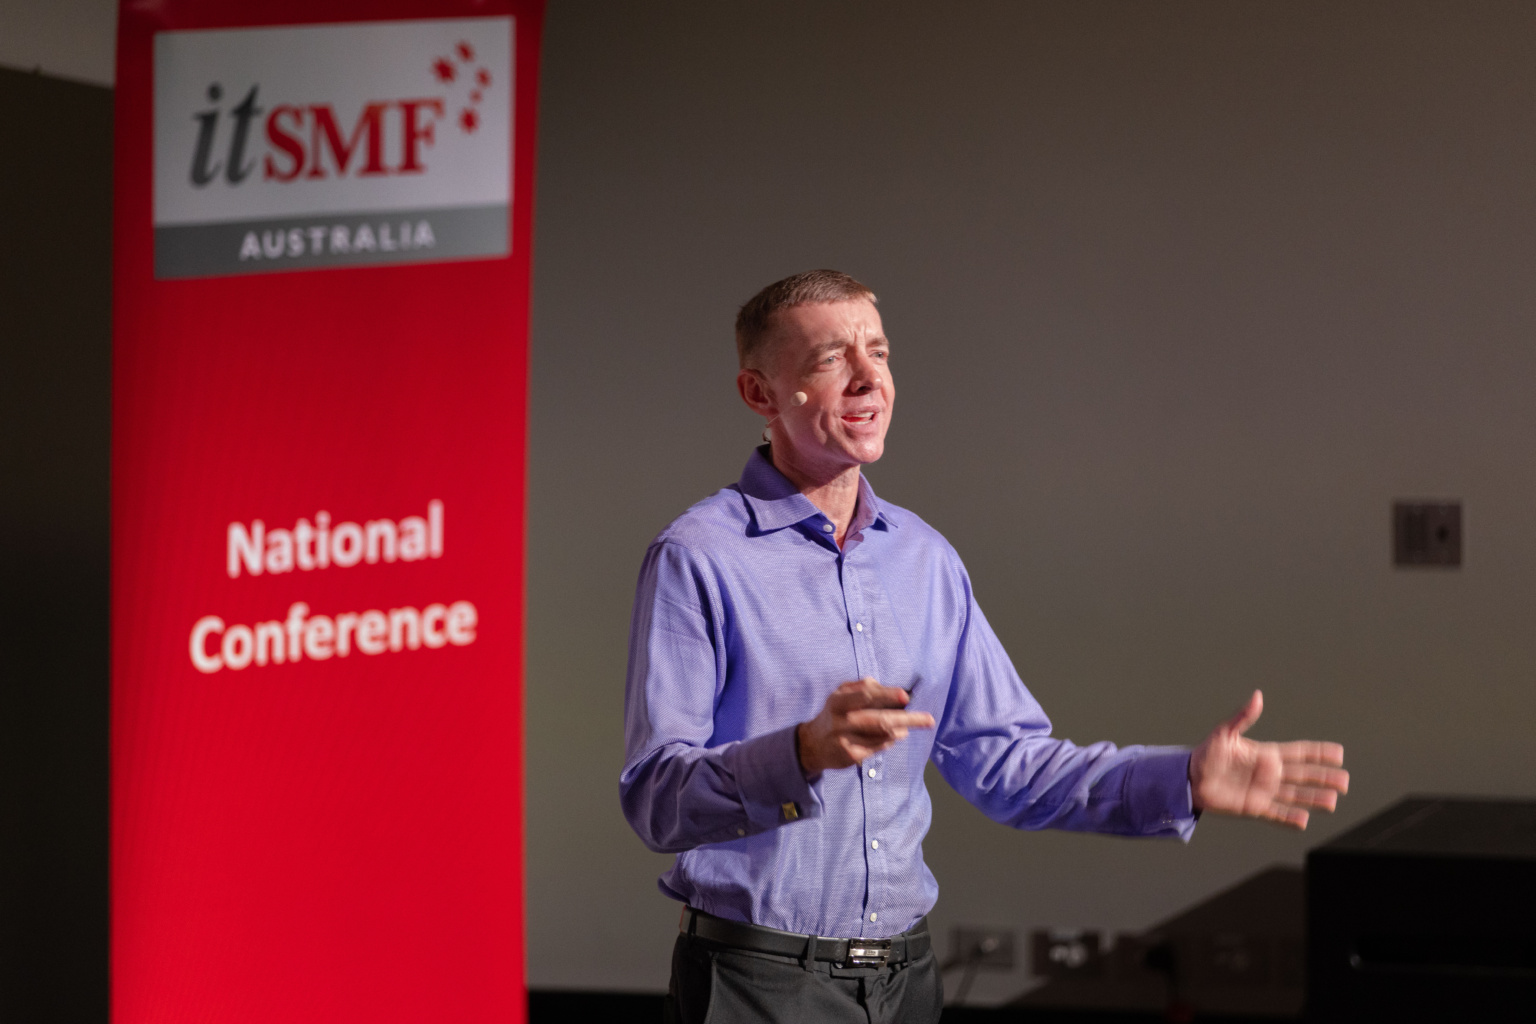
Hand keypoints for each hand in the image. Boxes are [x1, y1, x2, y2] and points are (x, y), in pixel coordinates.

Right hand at [797, 677, 935, 776]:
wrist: (811, 744)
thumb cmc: (834, 713)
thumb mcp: (842, 694)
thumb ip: (863, 687)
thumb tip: (891, 691)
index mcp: (839, 701)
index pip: (866, 695)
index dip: (887, 695)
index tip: (906, 696)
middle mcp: (842, 721)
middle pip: (881, 720)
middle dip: (908, 719)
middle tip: (928, 720)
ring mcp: (846, 740)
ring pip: (884, 735)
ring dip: (901, 730)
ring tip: (908, 727)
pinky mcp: (851, 756)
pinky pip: (879, 747)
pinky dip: (891, 741)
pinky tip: (894, 736)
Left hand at [1188, 690, 1347, 828]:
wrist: (1190, 778)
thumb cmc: (1207, 753)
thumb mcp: (1225, 733)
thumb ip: (1243, 717)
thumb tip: (1257, 696)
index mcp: (1266, 754)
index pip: (1299, 752)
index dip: (1319, 753)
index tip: (1339, 753)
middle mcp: (1270, 774)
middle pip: (1304, 775)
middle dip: (1324, 777)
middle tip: (1345, 781)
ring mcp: (1264, 792)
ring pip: (1295, 796)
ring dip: (1314, 798)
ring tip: (1332, 801)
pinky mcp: (1254, 807)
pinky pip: (1276, 814)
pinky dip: (1290, 818)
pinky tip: (1304, 820)